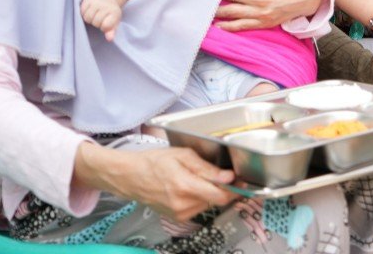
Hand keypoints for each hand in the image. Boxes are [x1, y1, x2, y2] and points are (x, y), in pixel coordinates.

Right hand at [73, 142, 237, 221]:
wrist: (129, 177)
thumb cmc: (153, 162)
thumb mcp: (182, 155)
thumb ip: (207, 168)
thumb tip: (228, 177)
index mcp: (185, 186)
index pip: (221, 195)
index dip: (235, 189)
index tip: (243, 182)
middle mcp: (183, 204)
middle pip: (217, 200)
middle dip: (223, 188)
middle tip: (224, 176)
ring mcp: (179, 213)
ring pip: (208, 203)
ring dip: (210, 192)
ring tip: (199, 178)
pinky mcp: (176, 217)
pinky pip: (198, 207)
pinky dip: (200, 197)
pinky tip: (190, 186)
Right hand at [80, 0, 121, 41]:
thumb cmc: (110, 15)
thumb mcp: (114, 23)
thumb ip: (111, 31)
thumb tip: (109, 39)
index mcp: (114, 12)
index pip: (105, 25)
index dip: (103, 27)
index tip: (105, 24)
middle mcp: (106, 5)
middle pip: (95, 22)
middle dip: (96, 23)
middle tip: (98, 20)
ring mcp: (97, 1)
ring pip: (87, 17)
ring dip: (89, 19)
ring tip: (93, 16)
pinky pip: (82, 11)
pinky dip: (83, 13)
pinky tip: (88, 11)